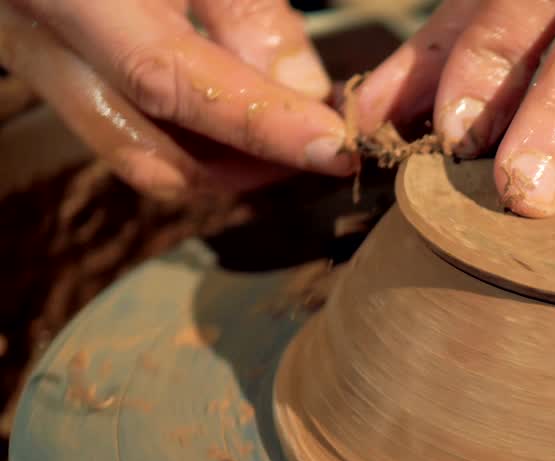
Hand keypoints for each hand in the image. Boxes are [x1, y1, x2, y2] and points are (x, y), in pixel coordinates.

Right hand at [0, 0, 354, 198]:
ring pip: (138, 154)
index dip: (261, 124)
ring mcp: (34, 63)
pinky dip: (197, 139)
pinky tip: (247, 115)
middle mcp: (35, 40)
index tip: (335, 147)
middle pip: (149, 150)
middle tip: (322, 148)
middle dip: (249, 166)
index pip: (168, 78)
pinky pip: (128, 130)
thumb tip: (305, 89)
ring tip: (293, 132)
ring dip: (226, 161)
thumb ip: (244, 5)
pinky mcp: (50, 73)